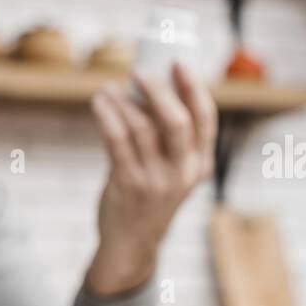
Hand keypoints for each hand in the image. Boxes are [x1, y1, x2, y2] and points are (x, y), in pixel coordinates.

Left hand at [84, 62, 216, 297]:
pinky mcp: (128, 185)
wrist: (131, 243)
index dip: (194, 87)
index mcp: (200, 164)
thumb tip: (146, 88)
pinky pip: (116, 141)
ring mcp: (156, 181)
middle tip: (139, 72)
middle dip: (158, 90)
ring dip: (123, 102)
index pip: (205, 119)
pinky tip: (99, 102)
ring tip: (109, 89)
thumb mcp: (173, 172)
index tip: (178, 62)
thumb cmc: (150, 197)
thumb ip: (168, 139)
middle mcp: (182, 173)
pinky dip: (107, 116)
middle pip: (177, 121)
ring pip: (142, 128)